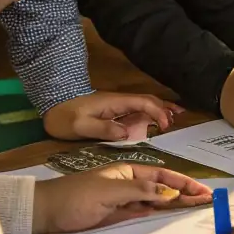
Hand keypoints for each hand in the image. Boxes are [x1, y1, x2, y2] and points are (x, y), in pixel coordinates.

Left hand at [32, 163, 211, 233]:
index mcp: (129, 171)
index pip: (163, 175)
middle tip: (208, 200)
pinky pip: (144, 213)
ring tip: (197, 207)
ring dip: (176, 204)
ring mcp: (124, 200)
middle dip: (186, 192)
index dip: (184, 182)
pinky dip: (159, 214)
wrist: (46, 212)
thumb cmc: (75, 196)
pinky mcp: (117, 215)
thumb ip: (140, 192)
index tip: (203, 190)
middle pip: (163, 188)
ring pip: (156, 202)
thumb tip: (169, 193)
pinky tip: (172, 215)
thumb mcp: (109, 191)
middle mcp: (130, 184)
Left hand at [43, 91, 182, 140]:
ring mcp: (118, 107)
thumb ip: (103, 128)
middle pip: (148, 101)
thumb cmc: (65, 116)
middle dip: (165, 107)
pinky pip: (137, 111)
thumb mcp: (81, 125)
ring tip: (176, 115)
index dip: (157, 112)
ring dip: (161, 108)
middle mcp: (120, 102)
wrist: (54, 106)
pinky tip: (156, 120)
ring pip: (145, 104)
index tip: (166, 124)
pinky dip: (151, 113)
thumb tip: (126, 133)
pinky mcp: (114, 112)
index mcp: (115, 103)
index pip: (142, 103)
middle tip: (180, 117)